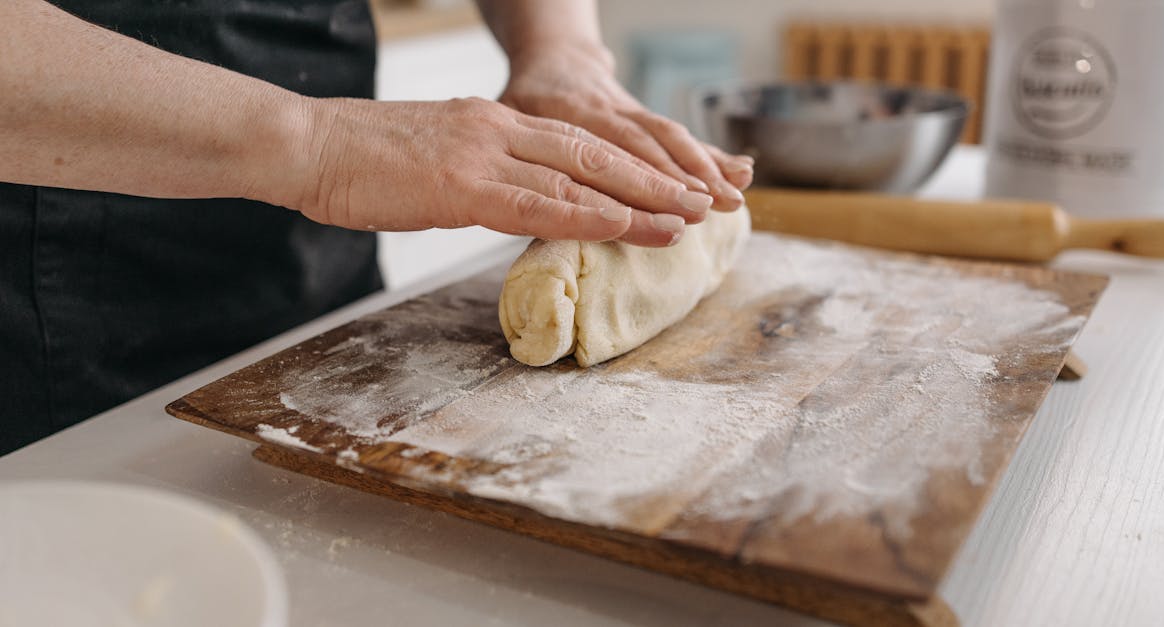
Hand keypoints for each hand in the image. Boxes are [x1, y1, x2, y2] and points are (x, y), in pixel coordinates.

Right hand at [268, 97, 718, 246]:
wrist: (305, 143)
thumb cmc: (357, 159)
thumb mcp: (433, 157)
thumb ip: (478, 172)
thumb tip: (506, 196)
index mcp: (493, 124)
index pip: (578, 145)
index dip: (630, 168)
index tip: (669, 188)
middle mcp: (499, 130)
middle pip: (595, 155)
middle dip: (654, 182)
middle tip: (701, 202)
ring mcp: (483, 153)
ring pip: (579, 178)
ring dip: (637, 202)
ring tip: (684, 220)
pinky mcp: (461, 184)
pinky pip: (535, 203)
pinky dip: (585, 216)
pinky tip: (622, 227)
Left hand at [500, 42, 753, 212]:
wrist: (555, 56)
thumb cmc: (525, 97)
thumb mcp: (507, 116)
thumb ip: (514, 151)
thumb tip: (519, 202)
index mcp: (568, 113)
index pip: (605, 149)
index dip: (635, 179)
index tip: (661, 206)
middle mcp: (607, 111)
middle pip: (647, 146)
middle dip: (679, 178)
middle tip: (708, 208)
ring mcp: (632, 113)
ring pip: (670, 138)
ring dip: (704, 168)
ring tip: (733, 197)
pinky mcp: (648, 119)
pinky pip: (681, 136)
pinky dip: (713, 154)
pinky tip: (743, 172)